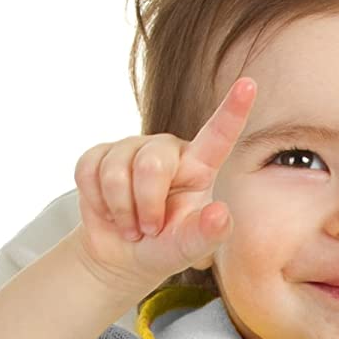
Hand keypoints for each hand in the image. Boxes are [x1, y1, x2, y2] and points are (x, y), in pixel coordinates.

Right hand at [71, 76, 256, 287]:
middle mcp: (167, 149)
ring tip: (131, 225)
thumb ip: (205, 235)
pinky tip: (108, 211)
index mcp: (199, 167)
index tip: (249, 84)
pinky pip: (90, 171)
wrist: (122, 254)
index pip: (218, 135)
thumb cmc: (164, 247)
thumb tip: (220, 213)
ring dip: (121, 209)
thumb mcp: (187, 250)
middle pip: (152, 164)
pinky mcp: (100, 153)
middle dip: (146, 205)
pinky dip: (97, 202)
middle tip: (149, 229)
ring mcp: (133, 148)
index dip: (232, 111)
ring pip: (116, 170)